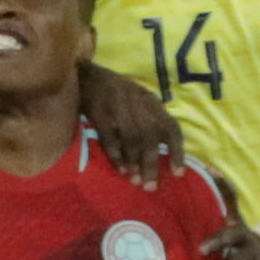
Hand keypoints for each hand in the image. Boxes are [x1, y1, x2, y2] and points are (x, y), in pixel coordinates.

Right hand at [78, 60, 179, 188]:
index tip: (178, 174)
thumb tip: (159, 150)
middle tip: (150, 186)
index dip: (177, 151)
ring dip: (134, 162)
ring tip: (135, 180)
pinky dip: (116, 154)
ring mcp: (117, 106)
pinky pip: (110, 136)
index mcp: (150, 101)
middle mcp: (137, 102)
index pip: (170, 126)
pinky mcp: (99, 110)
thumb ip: (148, 118)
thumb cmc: (111, 91)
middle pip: (151, 136)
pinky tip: (119, 168)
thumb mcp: (136, 99)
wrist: (82, 73)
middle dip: (152, 164)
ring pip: (132, 138)